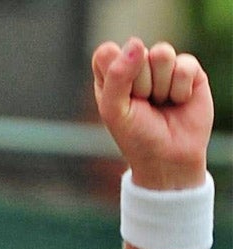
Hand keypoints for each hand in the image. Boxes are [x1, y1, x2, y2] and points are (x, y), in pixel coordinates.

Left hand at [92, 37, 213, 189]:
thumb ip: (116, 77)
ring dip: (161, 85)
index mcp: (110, 75)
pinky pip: (185, 63)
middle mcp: (136, 66)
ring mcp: (163, 67)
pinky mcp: (189, 70)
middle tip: (143, 105)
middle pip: (136, 52)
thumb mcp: (114, 111)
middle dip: (139, 84)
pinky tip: (179, 101)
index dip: (115, 73)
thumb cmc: (136, 136)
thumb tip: (136, 43)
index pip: (106, 52)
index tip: (120, 99)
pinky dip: (180, 88)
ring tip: (160, 102)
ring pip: (162, 53)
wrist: (168, 158)